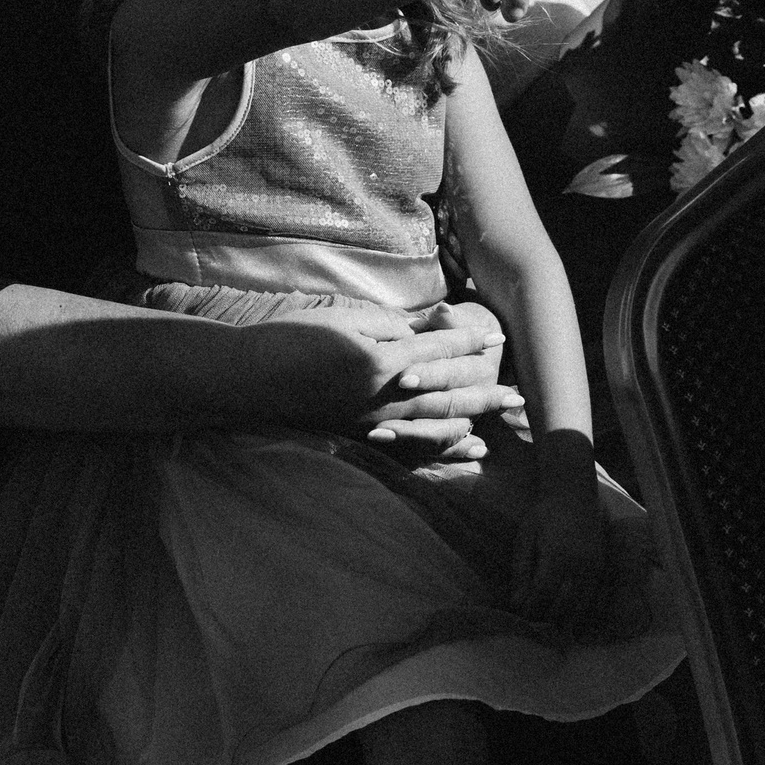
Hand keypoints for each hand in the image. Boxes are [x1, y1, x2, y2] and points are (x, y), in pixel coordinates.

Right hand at [241, 305, 517, 451]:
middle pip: (445, 394)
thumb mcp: (342, 319)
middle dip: (483, 392)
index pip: (436, 352)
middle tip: (517, 396)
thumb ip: (390, 327)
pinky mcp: (357, 433)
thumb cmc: (291, 338)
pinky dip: (439, 445)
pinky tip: (461, 445)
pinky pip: (410, 444)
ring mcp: (371, 421)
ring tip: (498, 422)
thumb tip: (428, 330)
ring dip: (469, 421)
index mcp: (380, 362)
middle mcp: (382, 397)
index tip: (497, 343)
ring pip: (432, 424)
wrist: (247, 377)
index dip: (467, 346)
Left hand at [512, 487, 608, 627]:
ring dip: (568, 622)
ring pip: (582, 606)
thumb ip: (521, 571)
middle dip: (548, 621)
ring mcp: (595, 568)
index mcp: (557, 556)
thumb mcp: (525, 539)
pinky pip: (595, 599)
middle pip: (564, 606)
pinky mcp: (602, 569)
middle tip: (536, 630)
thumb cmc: (544, 515)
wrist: (574, 495)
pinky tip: (574, 622)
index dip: (531, 610)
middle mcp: (579, 565)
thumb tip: (517, 603)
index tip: (521, 618)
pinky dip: (584, 613)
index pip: (542, 595)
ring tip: (555, 634)